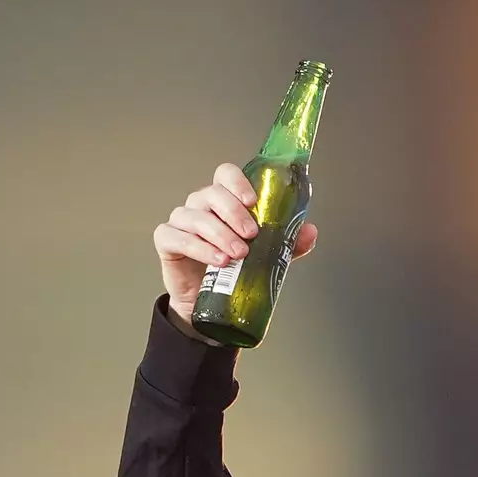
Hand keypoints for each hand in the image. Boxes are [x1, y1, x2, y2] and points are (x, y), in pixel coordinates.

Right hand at [153, 162, 317, 323]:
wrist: (210, 302)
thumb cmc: (235, 270)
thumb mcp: (266, 256)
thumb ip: (286, 243)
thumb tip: (310, 231)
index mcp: (224, 201)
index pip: (226, 175)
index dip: (238, 182)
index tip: (253, 201)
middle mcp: (201, 205)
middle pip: (212, 193)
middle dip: (234, 212)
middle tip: (251, 235)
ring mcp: (182, 221)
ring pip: (196, 216)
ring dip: (219, 234)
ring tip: (237, 255)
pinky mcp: (167, 241)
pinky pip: (176, 237)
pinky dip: (198, 248)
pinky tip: (217, 260)